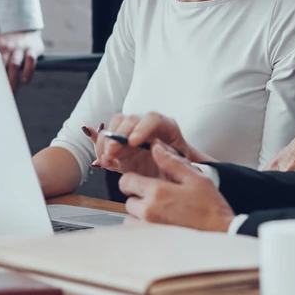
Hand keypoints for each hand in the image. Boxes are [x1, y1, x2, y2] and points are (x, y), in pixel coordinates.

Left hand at [0, 29, 43, 91]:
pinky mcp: (31, 51)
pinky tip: (24, 80)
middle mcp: (5, 48)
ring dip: (12, 79)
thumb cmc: (4, 42)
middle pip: (0, 63)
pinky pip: (30, 61)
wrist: (25, 32)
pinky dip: (28, 71)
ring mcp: (18, 49)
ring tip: (10, 94)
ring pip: (14, 64)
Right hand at [92, 112, 211, 175]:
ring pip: (115, 125)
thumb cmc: (179, 171)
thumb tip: (193, 166)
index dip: (142, 128)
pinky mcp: (119, 142)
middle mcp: (147, 126)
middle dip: (119, 134)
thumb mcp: (184, 169)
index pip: (153, 119)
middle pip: (130, 119)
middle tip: (114, 151)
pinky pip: (106, 138)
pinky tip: (103, 160)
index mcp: (166, 128)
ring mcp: (131, 132)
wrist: (170, 176)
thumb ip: (182, 166)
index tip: (133, 143)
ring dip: (107, 140)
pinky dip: (101, 148)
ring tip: (107, 158)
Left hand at [120, 143, 235, 231]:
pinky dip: (143, 229)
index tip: (144, 182)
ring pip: (131, 218)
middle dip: (139, 198)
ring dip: (140, 215)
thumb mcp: (195, 178)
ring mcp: (148, 229)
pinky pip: (137, 234)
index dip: (133, 179)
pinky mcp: (152, 243)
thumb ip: (172, 162)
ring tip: (161, 214)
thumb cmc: (210, 207)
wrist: (221, 234)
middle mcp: (148, 211)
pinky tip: (161, 225)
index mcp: (157, 192)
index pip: (126, 181)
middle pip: (128, 201)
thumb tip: (156, 146)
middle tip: (160, 199)